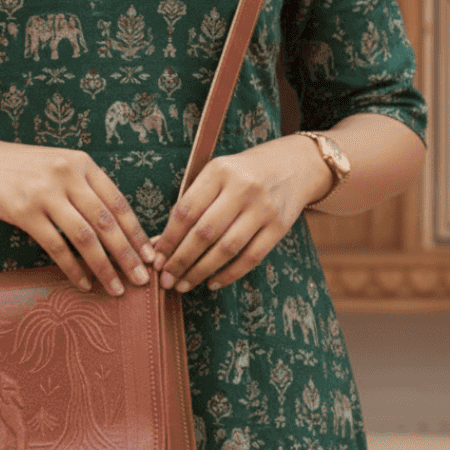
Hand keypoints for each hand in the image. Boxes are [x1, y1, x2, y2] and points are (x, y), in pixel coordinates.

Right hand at [0, 139, 155, 296]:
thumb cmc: (23, 168)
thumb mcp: (59, 165)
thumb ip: (85, 187)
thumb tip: (117, 226)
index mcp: (82, 163)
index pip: (118, 202)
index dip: (137, 231)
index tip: (151, 255)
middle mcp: (67, 175)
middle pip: (107, 222)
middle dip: (128, 254)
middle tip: (142, 279)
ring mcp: (45, 193)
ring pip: (85, 237)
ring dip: (104, 266)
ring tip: (117, 288)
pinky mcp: (24, 211)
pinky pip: (55, 246)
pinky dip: (72, 268)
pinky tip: (83, 282)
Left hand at [149, 136, 328, 292]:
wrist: (294, 165)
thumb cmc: (243, 173)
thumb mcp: (217, 174)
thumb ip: (191, 203)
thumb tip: (160, 243)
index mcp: (219, 171)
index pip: (187, 210)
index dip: (169, 238)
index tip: (156, 258)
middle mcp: (242, 188)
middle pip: (204, 233)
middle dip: (181, 260)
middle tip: (165, 279)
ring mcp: (263, 209)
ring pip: (226, 249)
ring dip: (200, 271)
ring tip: (183, 285)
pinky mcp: (279, 227)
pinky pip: (251, 258)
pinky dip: (229, 274)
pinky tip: (211, 283)